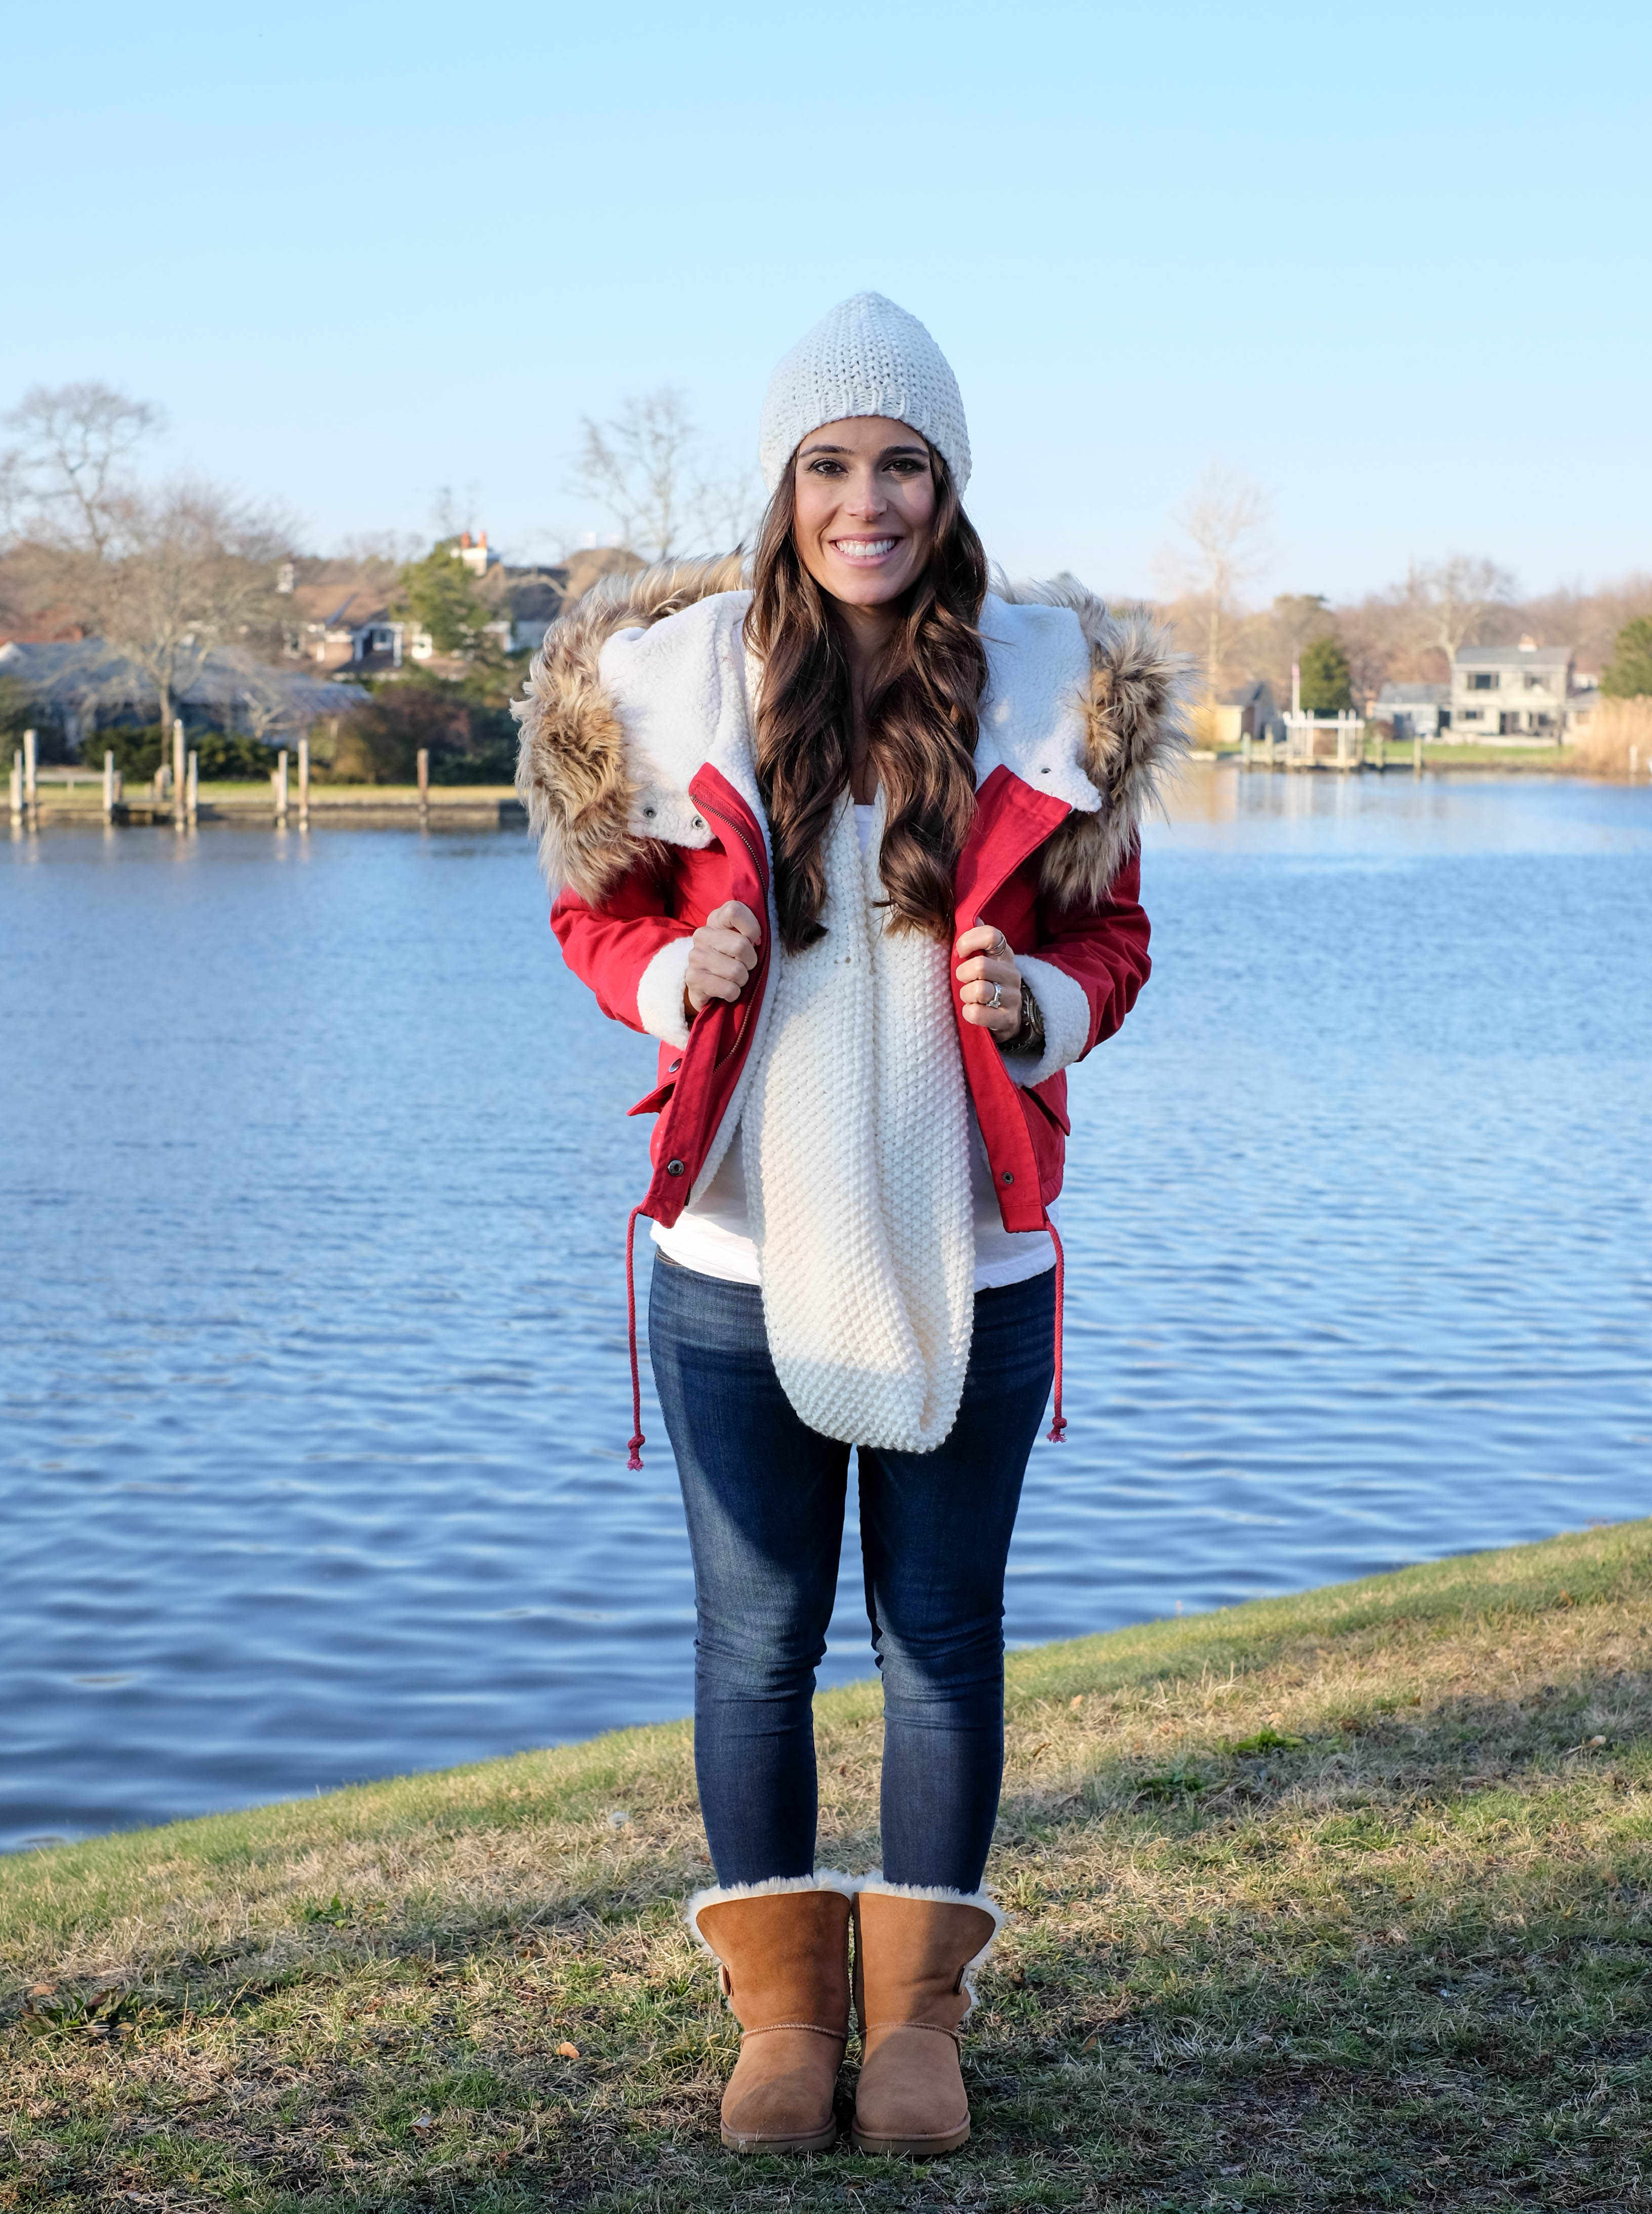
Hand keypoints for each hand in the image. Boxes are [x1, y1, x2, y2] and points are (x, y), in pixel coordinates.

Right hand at [685, 900, 761, 1014]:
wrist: (706, 986)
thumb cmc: (732, 959)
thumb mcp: (742, 939)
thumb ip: (751, 931)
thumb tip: (757, 940)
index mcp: (716, 920)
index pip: (734, 911)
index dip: (752, 928)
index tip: (754, 941)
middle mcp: (702, 935)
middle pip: (741, 946)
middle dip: (751, 961)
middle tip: (745, 965)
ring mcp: (695, 957)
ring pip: (736, 971)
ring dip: (743, 980)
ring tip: (735, 978)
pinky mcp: (693, 979)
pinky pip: (729, 990)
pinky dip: (734, 993)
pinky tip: (726, 990)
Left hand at [953, 923, 1021, 1038]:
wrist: (1007, 1017)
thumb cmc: (988, 983)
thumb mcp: (985, 960)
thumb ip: (978, 940)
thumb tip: (974, 917)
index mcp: (1004, 954)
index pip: (992, 935)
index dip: (969, 941)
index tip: (959, 952)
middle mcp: (1012, 974)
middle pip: (980, 965)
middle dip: (963, 974)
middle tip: (963, 980)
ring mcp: (1012, 997)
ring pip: (979, 990)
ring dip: (966, 995)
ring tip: (969, 997)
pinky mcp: (1008, 1019)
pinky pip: (978, 1013)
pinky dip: (968, 1012)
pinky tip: (972, 1011)